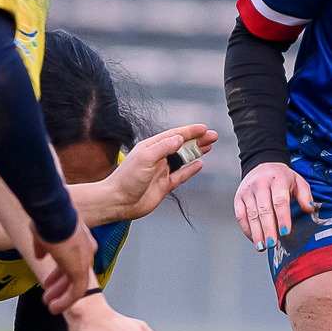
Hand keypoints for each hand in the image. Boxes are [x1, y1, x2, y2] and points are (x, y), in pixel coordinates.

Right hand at [35, 220, 97, 312]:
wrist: (53, 216)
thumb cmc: (47, 219)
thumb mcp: (42, 235)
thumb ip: (42, 247)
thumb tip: (40, 255)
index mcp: (79, 239)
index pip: (71, 260)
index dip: (59, 273)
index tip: (49, 281)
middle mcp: (86, 250)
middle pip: (73, 273)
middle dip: (60, 287)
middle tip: (50, 296)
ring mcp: (84, 260)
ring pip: (76, 285)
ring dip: (62, 297)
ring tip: (52, 306)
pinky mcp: (81, 270)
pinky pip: (76, 291)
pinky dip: (66, 301)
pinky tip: (56, 307)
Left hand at [88, 124, 215, 223]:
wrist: (118, 202)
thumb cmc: (126, 179)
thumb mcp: (145, 158)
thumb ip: (163, 147)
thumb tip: (179, 139)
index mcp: (151, 147)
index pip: (174, 135)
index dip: (190, 131)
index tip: (203, 128)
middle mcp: (157, 157)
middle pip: (181, 145)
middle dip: (197, 140)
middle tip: (213, 136)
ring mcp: (162, 171)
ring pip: (183, 159)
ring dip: (196, 152)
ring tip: (209, 146)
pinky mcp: (164, 185)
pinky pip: (181, 175)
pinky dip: (191, 169)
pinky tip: (199, 163)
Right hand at [234, 160, 313, 247]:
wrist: (262, 165)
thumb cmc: (283, 178)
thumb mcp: (298, 181)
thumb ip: (305, 195)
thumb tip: (310, 209)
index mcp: (277, 180)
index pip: (280, 201)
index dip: (282, 217)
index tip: (285, 232)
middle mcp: (260, 184)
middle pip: (264, 210)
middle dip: (268, 228)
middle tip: (273, 244)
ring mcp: (247, 191)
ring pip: (251, 214)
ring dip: (257, 232)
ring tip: (262, 246)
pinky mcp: (239, 198)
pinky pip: (240, 216)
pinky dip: (247, 229)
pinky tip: (254, 239)